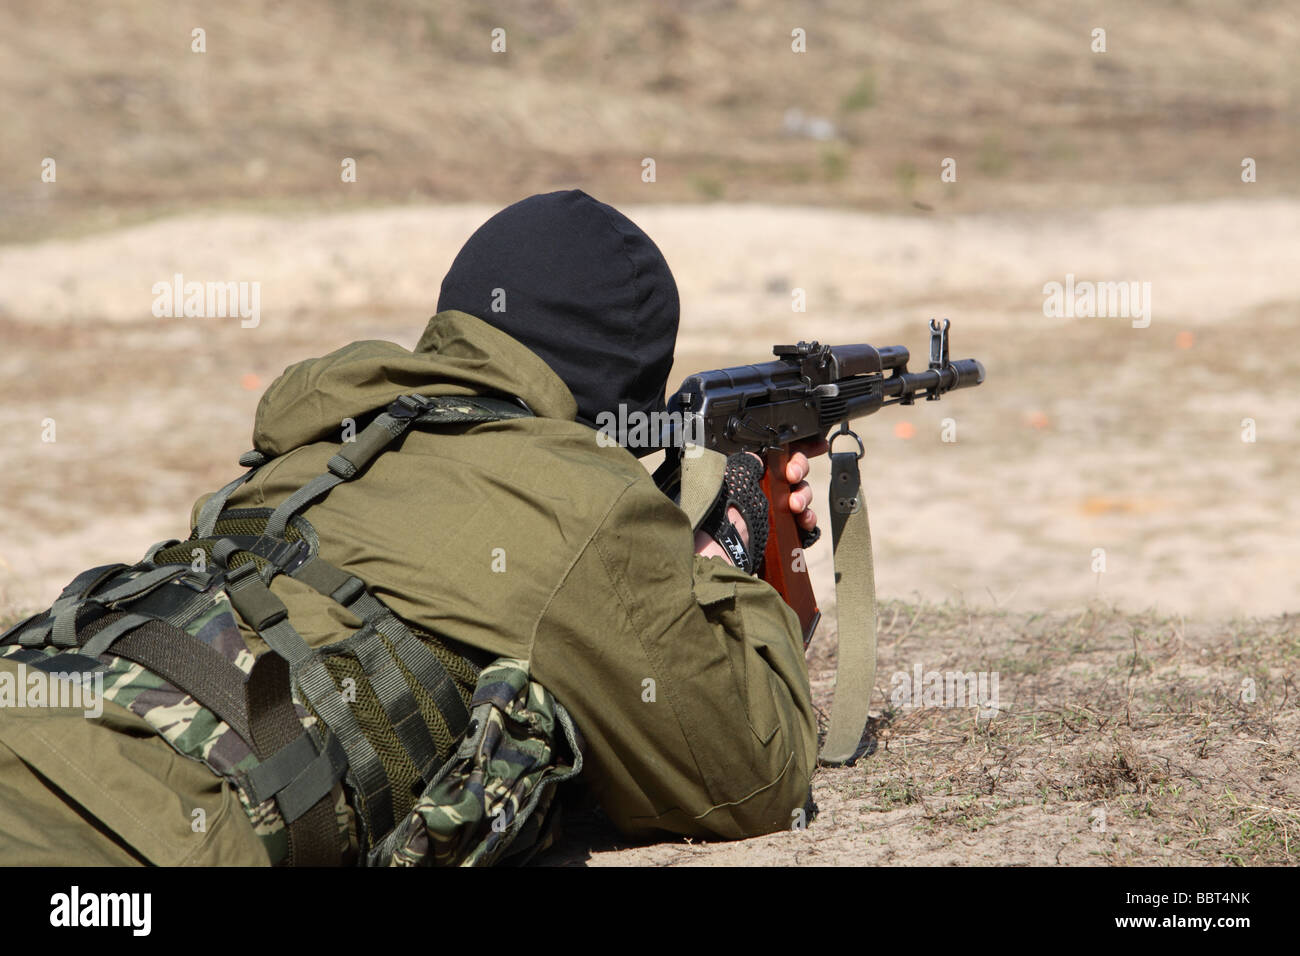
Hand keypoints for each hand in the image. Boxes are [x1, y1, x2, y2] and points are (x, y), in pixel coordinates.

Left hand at [693, 438, 828, 565]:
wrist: (725, 548)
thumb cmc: (725, 513)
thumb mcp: (737, 477)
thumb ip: (752, 461)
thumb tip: (761, 455)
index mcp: (753, 474)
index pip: (779, 456)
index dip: (800, 449)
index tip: (818, 445)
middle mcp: (765, 491)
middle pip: (795, 473)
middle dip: (799, 470)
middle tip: (792, 475)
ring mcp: (776, 513)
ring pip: (802, 496)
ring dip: (804, 496)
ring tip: (795, 505)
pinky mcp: (784, 533)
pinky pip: (805, 523)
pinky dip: (809, 520)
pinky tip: (804, 521)